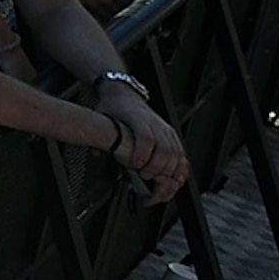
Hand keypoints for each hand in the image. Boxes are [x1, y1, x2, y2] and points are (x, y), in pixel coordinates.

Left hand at [93, 86, 187, 202]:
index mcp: (138, 118)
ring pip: (176, 154)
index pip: (146, 137)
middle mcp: (156, 124)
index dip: (142, 154)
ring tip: (156, 182)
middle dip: (157, 168)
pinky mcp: (172, 137)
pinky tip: (170, 179)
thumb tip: (96, 154)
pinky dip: (178, 170)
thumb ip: (100, 137)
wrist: (125, 96)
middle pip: (165, 149)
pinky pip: (182, 156)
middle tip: (144, 177)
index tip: (135, 166)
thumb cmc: (115, 109)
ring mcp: (166, 131)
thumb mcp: (103, 120)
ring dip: (168, 172)